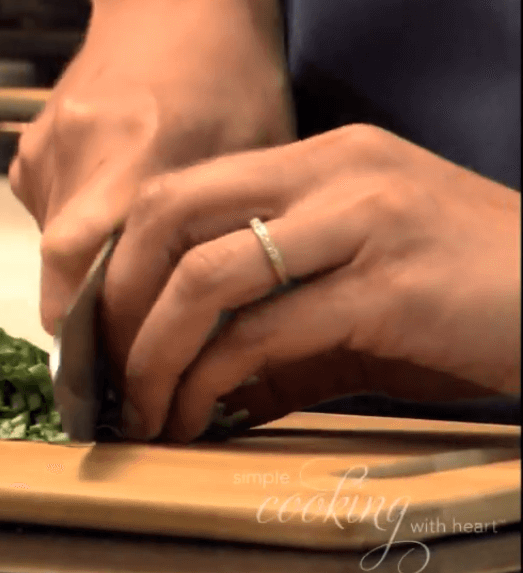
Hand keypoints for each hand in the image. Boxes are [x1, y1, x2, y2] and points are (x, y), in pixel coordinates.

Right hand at [9, 0, 293, 344]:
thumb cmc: (234, 75)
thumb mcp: (255, 158)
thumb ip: (224, 235)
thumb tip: (215, 327)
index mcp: (145, 156)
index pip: (94, 274)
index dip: (104, 336)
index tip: (128, 381)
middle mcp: (83, 152)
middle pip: (60, 272)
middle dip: (89, 326)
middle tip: (126, 365)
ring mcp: (48, 146)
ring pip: (53, 249)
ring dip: (87, 281)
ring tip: (133, 294)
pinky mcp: (31, 145)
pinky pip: (46, 213)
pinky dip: (77, 235)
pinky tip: (114, 220)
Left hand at [103, 124, 521, 442]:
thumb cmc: (474, 300)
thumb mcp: (364, 290)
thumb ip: (279, 318)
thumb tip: (195, 378)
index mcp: (324, 158)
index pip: (181, 190)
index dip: (120, 260)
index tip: (99, 324)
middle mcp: (336, 172)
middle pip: (169, 213)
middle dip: (117, 297)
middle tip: (104, 364)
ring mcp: (364, 219)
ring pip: (205, 274)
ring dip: (153, 349)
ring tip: (142, 405)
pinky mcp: (391, 284)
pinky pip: (265, 331)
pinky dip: (212, 379)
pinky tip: (197, 415)